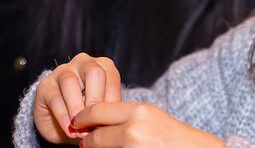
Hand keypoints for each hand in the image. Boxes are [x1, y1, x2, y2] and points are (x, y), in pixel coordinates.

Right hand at [33, 53, 122, 143]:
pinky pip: (55, 98)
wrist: (62, 125)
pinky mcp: (45, 85)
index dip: (113, 101)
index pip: (111, 77)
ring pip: (70, 82)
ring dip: (77, 108)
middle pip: (93, 72)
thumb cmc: (88, 115)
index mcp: (103, 66)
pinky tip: (69, 129)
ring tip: (81, 129)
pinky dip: (63, 116)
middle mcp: (83, 63)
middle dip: (96, 100)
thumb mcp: (102, 113)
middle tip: (96, 123)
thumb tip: (112, 121)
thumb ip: (106, 111)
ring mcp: (62, 71)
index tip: (112, 122)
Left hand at [73, 102, 223, 147]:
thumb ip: (125, 118)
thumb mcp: (151, 118)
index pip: (97, 111)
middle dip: (88, 142)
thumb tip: (95, 123)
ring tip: (105, 147)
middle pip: (95, 137)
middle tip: (85, 143)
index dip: (82, 119)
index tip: (77, 123)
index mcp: (138, 112)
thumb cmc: (177, 138)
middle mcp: (133, 130)